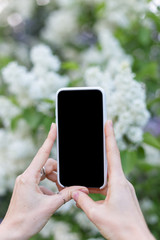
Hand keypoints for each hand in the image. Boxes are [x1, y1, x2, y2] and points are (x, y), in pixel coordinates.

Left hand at [0, 123, 87, 239]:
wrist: (13, 233)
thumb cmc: (26, 220)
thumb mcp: (50, 206)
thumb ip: (67, 195)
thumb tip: (81, 188)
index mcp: (29, 177)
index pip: (42, 154)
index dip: (49, 139)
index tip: (53, 126)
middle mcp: (26, 177)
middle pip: (47, 166)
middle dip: (57, 172)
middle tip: (64, 184)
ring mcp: (26, 182)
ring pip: (45, 173)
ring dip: (54, 180)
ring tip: (59, 192)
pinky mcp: (27, 187)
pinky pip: (41, 181)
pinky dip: (49, 186)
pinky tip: (52, 197)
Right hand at [72, 120, 155, 239]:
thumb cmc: (121, 229)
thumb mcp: (97, 214)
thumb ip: (83, 201)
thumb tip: (75, 191)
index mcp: (118, 182)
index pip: (112, 153)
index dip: (110, 136)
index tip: (108, 122)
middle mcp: (122, 182)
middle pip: (110, 161)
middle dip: (102, 150)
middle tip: (96, 137)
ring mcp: (123, 189)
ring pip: (108, 175)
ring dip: (98, 174)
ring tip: (88, 175)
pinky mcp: (122, 196)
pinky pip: (109, 185)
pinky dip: (100, 185)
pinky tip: (92, 192)